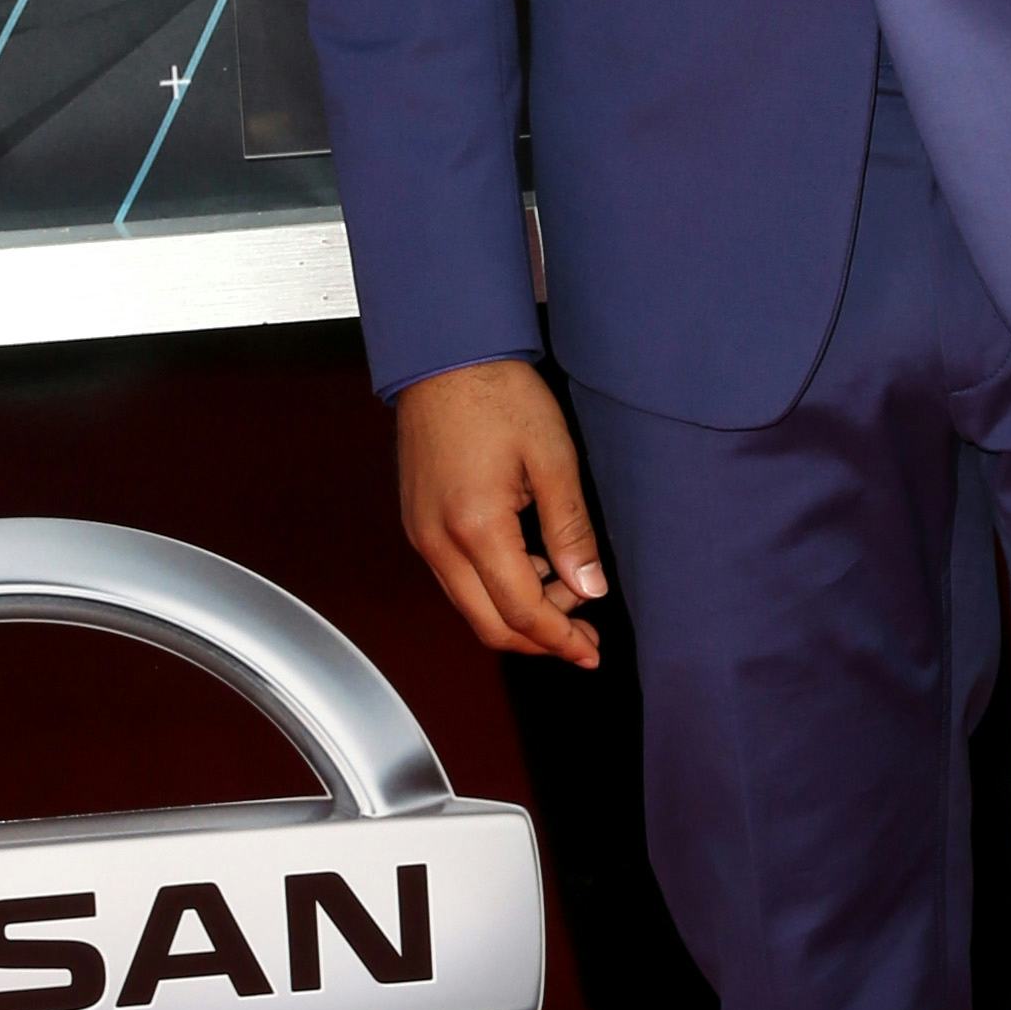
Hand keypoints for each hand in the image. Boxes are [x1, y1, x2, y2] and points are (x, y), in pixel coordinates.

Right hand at [396, 358, 608, 663]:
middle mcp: (438, 543)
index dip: (560, 640)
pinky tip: (533, 567)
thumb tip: (590, 588)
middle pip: (488, 625)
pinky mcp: (419, 523)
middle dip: (540, 639)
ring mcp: (422, 535)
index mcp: (475, 528)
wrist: (445, 357)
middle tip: (583, 637)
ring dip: (518, 613)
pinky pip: (457, 579)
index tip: (591, 652)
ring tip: (567, 590)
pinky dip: (495, 589)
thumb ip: (571, 530)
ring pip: (470, 606)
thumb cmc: (499, 395)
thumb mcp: (553, 458)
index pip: (521, 612)